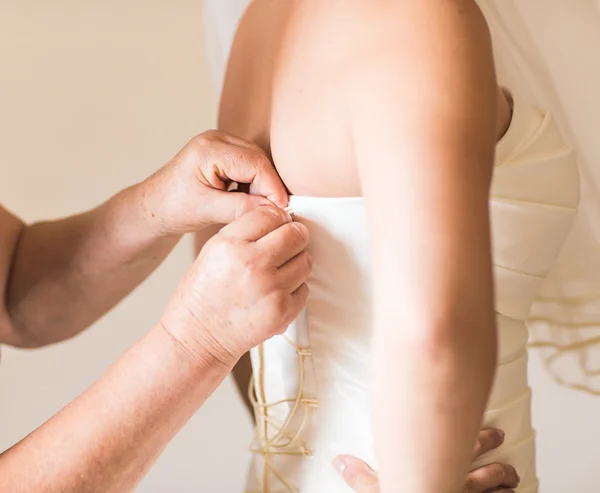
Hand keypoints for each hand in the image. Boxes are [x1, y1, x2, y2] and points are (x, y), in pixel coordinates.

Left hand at [138, 130, 287, 234]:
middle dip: (268, 187)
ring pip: (257, 163)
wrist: (154, 207)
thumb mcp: (207, 211)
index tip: (282, 210)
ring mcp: (220, 144)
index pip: (255, 164)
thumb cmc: (172, 208)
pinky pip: (250, 165)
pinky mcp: (223, 153)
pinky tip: (247, 200)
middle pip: (259, 160)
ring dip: (262, 186)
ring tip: (255, 208)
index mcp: (209, 149)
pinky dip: (254, 184)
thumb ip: (242, 208)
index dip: (272, 188)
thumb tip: (274, 210)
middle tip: (271, 212)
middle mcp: (216, 139)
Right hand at [161, 206, 310, 365]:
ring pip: (305, 261)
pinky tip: (275, 292)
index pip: (271, 214)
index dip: (277, 218)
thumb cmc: (203, 294)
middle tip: (286, 244)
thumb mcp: (213, 250)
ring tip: (278, 271)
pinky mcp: (282, 312)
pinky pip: (304, 288)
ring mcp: (270, 289)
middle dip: (294, 236)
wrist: (197, 338)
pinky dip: (294, 288)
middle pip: (296, 234)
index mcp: (230, 244)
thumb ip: (246, 231)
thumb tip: (282, 217)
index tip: (277, 225)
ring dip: (296, 262)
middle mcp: (252, 264)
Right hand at [333, 429, 519, 492]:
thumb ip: (360, 477)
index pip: (467, 448)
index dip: (484, 440)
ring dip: (506, 485)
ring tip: (515, 479)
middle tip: (509, 451)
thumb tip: (338, 459)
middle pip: (488, 472)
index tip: (498, 432)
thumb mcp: (377, 490)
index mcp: (443, 472)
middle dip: (500, 463)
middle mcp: (462, 485)